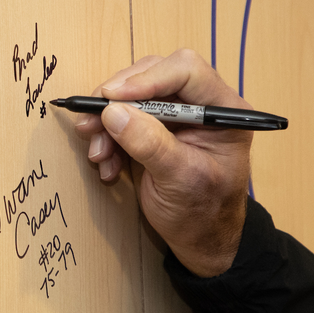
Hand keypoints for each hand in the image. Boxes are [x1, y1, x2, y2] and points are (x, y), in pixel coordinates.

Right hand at [73, 50, 252, 276]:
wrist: (199, 241)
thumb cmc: (203, 214)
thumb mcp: (180, 180)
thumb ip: (150, 144)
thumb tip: (113, 112)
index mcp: (222, 111)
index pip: (187, 71)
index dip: (148, 78)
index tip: (113, 97)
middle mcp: (199, 105)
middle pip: (153, 76)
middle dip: (118, 100)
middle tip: (91, 121)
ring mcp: (175, 117)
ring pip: (132, 96)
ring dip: (106, 122)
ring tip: (97, 153)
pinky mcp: (153, 129)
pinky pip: (122, 118)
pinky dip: (107, 138)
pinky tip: (105, 165)